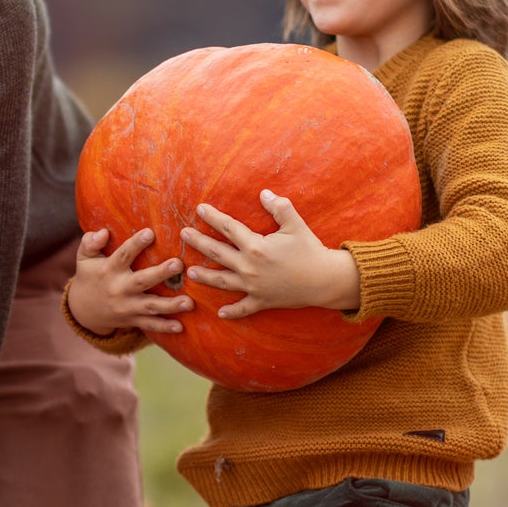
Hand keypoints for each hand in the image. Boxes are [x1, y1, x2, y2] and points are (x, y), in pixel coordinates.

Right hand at [67, 227, 191, 335]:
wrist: (83, 310)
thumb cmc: (90, 276)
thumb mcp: (84, 258)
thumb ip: (90, 243)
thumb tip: (103, 232)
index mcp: (109, 270)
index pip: (123, 255)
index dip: (135, 244)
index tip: (150, 233)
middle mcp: (119, 289)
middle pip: (142, 281)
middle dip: (161, 273)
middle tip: (178, 264)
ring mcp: (127, 307)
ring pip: (150, 306)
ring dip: (170, 305)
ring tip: (189, 302)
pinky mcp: (133, 320)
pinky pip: (150, 325)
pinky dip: (164, 327)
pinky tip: (180, 327)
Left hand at [180, 191, 361, 318]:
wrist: (325, 280)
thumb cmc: (310, 250)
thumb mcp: (295, 225)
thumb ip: (279, 207)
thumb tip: (263, 193)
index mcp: (255, 247)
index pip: (228, 228)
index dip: (213, 217)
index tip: (199, 209)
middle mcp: (249, 267)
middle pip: (217, 252)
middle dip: (197, 242)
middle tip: (182, 235)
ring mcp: (253, 286)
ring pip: (222, 281)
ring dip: (205, 276)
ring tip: (189, 272)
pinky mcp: (262, 301)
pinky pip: (244, 308)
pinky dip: (232, 312)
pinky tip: (220, 313)